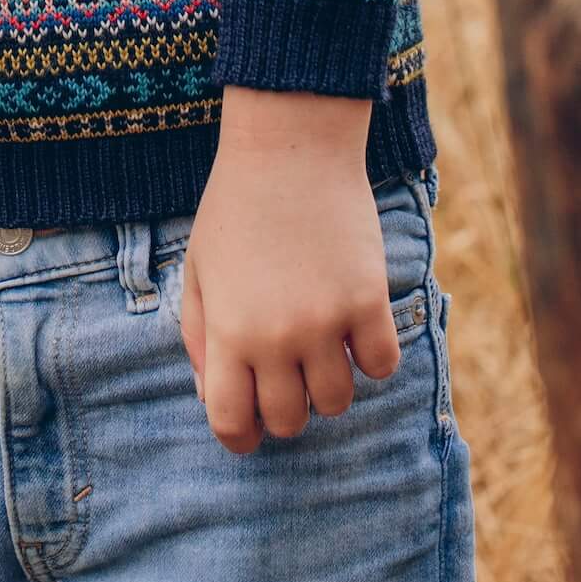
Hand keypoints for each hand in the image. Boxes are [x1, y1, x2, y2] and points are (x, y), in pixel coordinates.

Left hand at [181, 93, 398, 454]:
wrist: (289, 146)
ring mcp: (326, 321)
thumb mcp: (198, 267)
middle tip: (286, 376)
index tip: (248, 425)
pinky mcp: (368, 300)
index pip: (231, 422)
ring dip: (328, 385)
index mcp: (227, 331)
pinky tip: (356, 328)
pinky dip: (371, 358)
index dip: (239, 435)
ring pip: (337, 402)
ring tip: (321, 348)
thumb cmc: (235, 205)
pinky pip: (382, 366)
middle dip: (284, 408)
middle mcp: (276, 337)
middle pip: (289, 420)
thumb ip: (199, 335)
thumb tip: (213, 396)